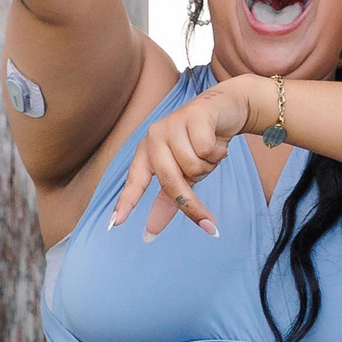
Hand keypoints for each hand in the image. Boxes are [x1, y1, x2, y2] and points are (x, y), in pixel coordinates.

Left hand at [110, 75, 257, 239]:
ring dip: (209, 165)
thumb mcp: (185, 173)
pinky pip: (206, 150)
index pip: (134, 181)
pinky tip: (218, 141)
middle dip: (191, 205)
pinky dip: (218, 152)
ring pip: (192, 165)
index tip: (116, 223)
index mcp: (146, 153)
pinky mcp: (192, 116)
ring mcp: (171, 124)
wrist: (225, 109)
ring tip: (211, 153)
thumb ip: (168, 200)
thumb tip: (151, 232)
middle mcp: (153, 137)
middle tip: (210, 225)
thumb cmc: (201, 143)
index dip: (126, 201)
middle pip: (170, 181)